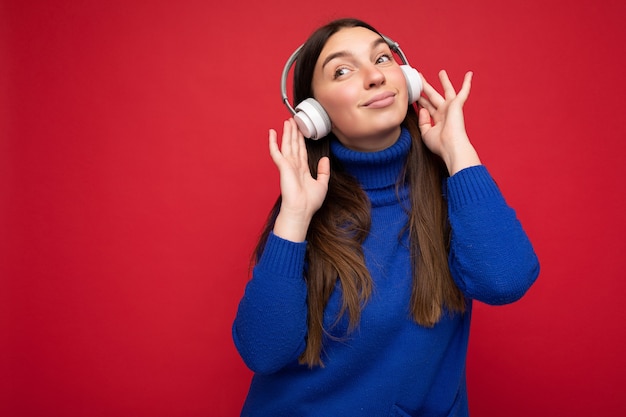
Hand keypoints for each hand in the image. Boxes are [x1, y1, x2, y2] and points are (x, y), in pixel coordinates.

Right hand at [269, 118, 329, 241]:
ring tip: (287, 121)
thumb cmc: (309, 202)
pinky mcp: (283, 167)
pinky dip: (273, 142)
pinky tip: (272, 132)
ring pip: (287, 144)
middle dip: (294, 132)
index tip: (301, 130)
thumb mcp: (322, 184)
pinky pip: (276, 152)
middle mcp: (294, 166)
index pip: (301, 150)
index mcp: (302, 169)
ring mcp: (288, 165)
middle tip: (293, 120)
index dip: (301, 139)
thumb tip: (324, 159)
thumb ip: (323, 171)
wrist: (301, 210)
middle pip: (294, 145)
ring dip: (287, 132)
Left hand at [417, 70, 480, 174]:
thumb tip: (422, 109)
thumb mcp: (425, 133)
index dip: (420, 100)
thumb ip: (422, 121)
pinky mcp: (457, 105)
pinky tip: (469, 74)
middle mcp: (444, 113)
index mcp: (437, 121)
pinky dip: (467, 83)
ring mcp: (451, 108)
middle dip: (426, 87)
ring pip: (447, 91)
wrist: (451, 147)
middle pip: (433, 97)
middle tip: (420, 78)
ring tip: (441, 72)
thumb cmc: (440, 144)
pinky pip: (464, 91)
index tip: (413, 93)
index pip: (427, 107)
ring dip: (444, 81)